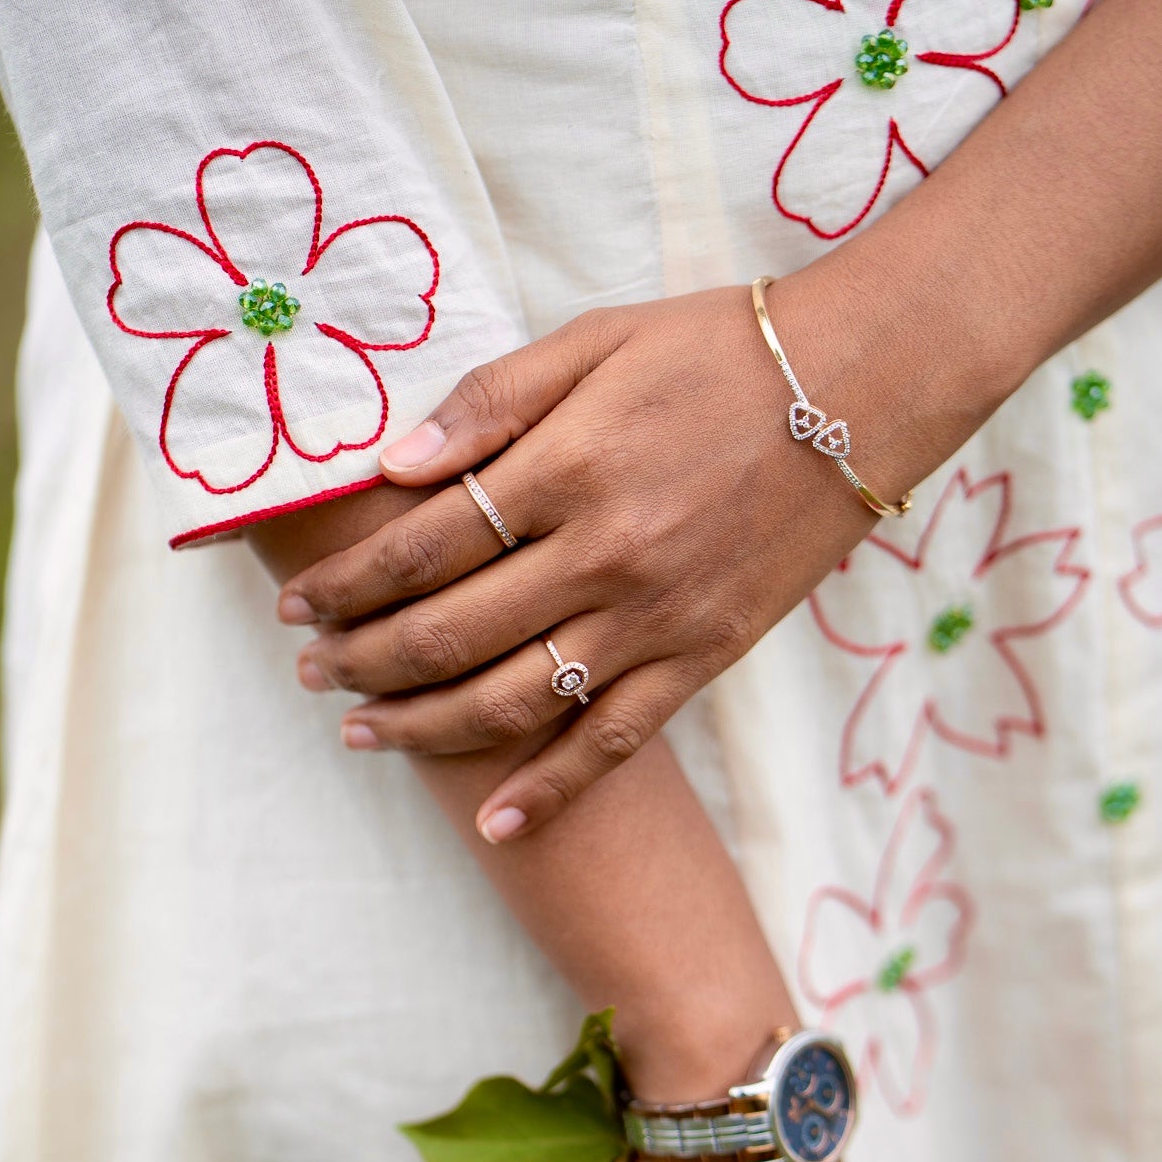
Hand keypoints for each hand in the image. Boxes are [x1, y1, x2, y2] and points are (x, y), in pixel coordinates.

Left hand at [278, 274, 923, 842]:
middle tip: (310, 670)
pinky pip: (614, 740)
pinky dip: (552, 790)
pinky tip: (496, 822)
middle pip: (450, 632)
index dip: (348, 582)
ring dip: (425, 727)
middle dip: (364, 659)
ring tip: (363, 735)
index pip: (423, 547)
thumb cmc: (719, 350)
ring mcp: (655, 618)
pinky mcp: (703, 658)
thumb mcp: (596, 338)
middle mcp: (603, 555)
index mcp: (567, 468)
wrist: (861, 388)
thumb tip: (393, 464)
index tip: (300, 602)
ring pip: (514, 700)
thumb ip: (492, 401)